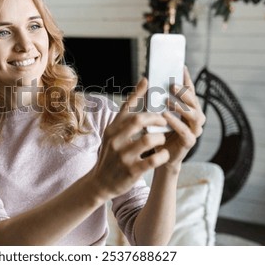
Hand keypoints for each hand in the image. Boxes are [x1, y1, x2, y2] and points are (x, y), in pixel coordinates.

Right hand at [89, 79, 170, 199]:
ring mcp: (123, 156)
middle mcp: (115, 140)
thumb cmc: (112, 154)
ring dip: (160, 137)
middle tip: (164, 120)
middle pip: (139, 120)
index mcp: (112, 129)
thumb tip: (142, 83)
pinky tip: (163, 153)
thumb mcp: (112, 133)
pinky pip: (153, 159)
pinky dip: (162, 155)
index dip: (139, 94)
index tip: (149, 82)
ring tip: (163, 138)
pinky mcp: (131, 171)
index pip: (127, 107)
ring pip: (148, 139)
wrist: (100, 182)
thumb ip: (126, 113)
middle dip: (157, 118)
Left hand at [158, 66, 205, 169]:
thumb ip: (153, 99)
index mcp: (187, 109)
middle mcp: (194, 118)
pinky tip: (165, 116)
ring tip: (168, 100)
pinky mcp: (189, 143)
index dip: (187, 79)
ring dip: (181, 106)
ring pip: (195, 116)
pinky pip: (186, 132)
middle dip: (184, 92)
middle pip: (195, 102)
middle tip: (172, 85)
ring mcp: (193, 131)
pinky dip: (176, 123)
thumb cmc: (156, 132)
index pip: (190, 91)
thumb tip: (145, 79)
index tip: (181, 67)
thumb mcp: (154, 112)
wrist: (156, 156)